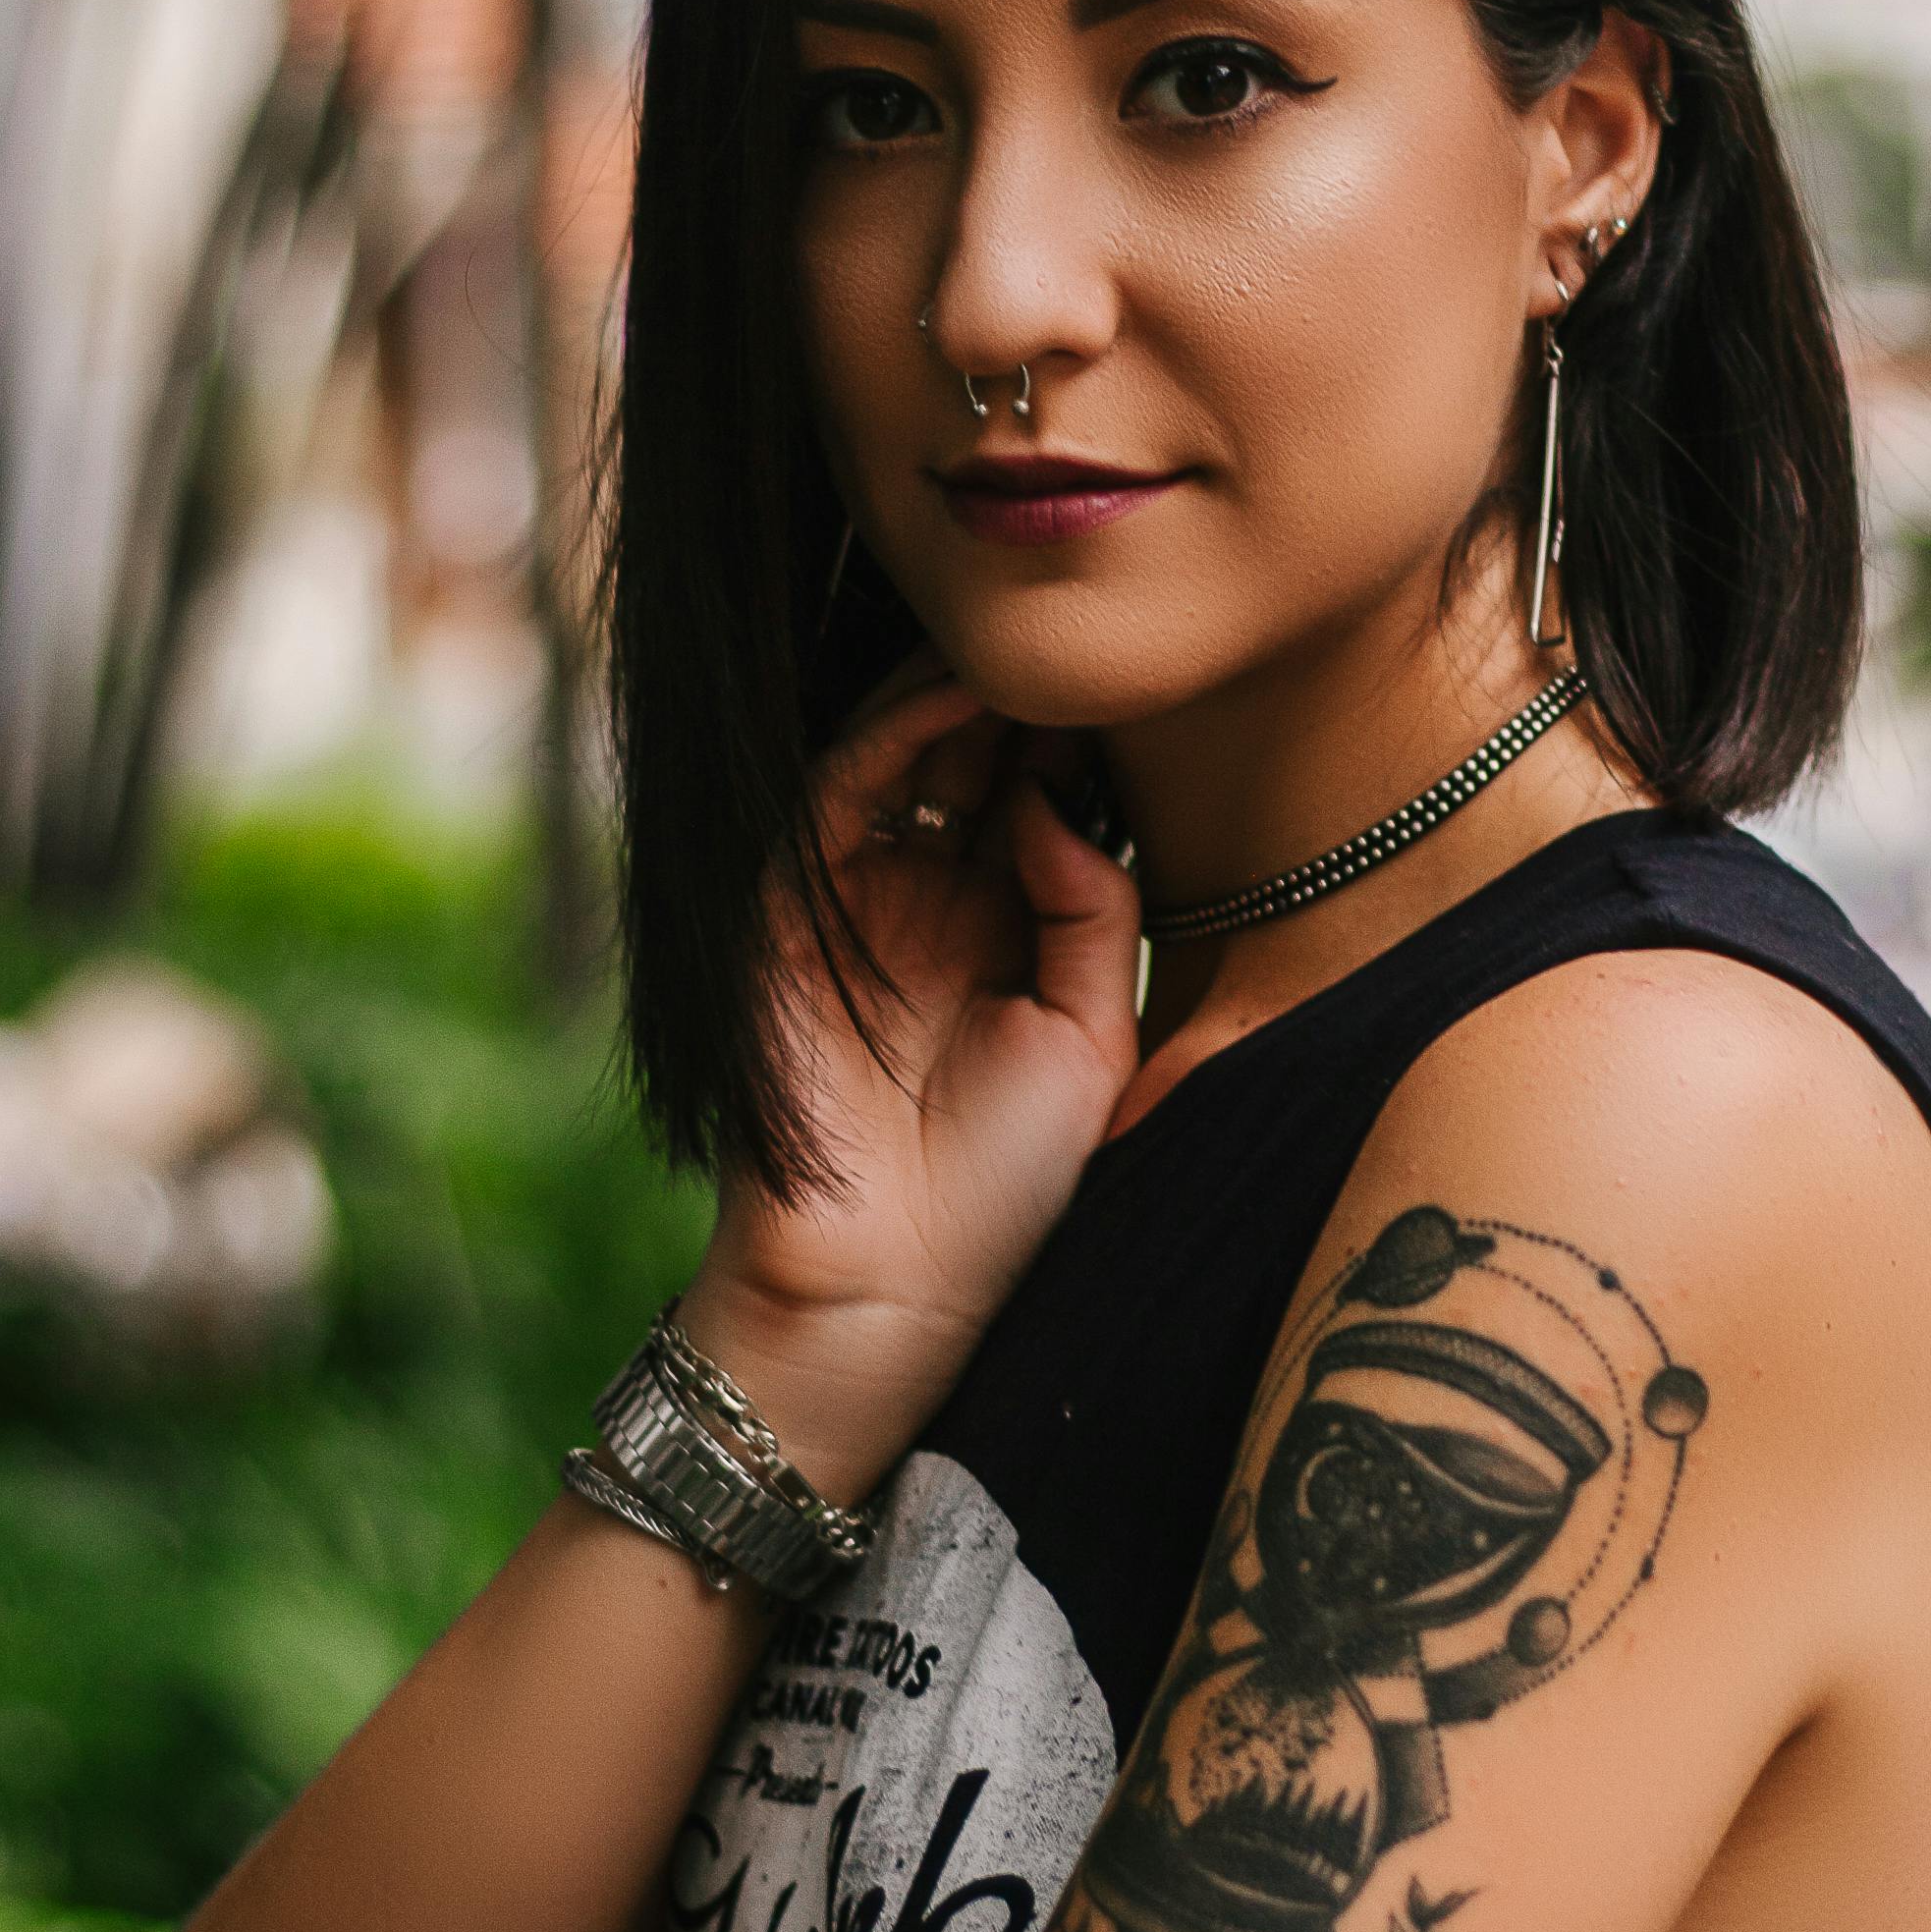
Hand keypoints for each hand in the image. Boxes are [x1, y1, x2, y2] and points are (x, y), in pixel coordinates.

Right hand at [683, 652, 1143, 1489]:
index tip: (1144, 687)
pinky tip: (958, 696)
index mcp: (1000, 930)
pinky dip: (891, 731)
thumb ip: (1089, 908)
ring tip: (1022, 654)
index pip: (1033, 795)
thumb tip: (1056, 801)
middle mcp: (924, 901)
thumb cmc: (1003, 1188)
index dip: (1080, 740)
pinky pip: (834, 793)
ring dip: (956, 694)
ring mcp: (852, 900)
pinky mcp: (787, 912)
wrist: (894, 1284)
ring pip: (899, 756)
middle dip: (1023, 700)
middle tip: (1082, 648)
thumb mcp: (1091, 1036)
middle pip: (969, 760)